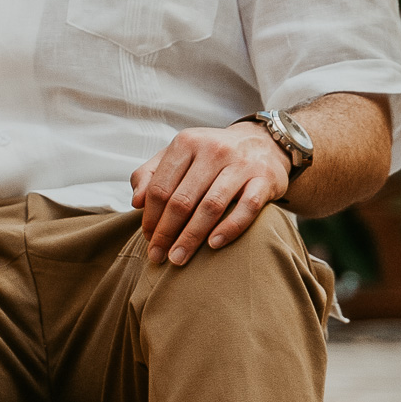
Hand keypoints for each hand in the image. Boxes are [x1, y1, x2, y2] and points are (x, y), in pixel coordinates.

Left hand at [130, 122, 290, 265]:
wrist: (262, 143)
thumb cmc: (210, 156)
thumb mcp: (179, 154)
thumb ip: (151, 174)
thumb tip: (136, 202)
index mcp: (186, 143)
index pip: (160, 187)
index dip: (151, 217)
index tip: (148, 239)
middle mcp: (213, 150)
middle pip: (182, 200)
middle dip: (166, 232)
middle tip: (158, 256)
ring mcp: (241, 164)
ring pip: (210, 206)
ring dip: (191, 237)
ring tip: (178, 258)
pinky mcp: (264, 179)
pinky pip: (246, 208)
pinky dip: (229, 228)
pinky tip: (213, 245)